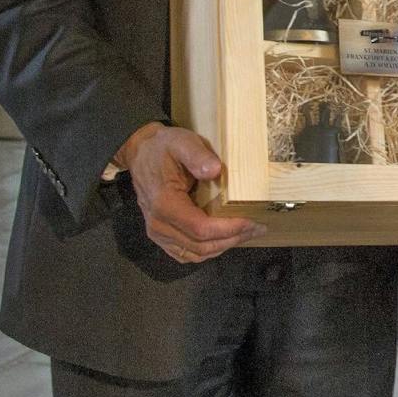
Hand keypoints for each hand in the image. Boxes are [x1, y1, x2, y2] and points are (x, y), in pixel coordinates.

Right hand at [114, 122, 263, 263]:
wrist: (140, 153)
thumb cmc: (163, 148)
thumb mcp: (182, 143)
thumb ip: (198, 156)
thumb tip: (215, 170)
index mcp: (165, 204)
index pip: (201, 228)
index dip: (229, 229)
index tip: (252, 222)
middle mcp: (159, 224)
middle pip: (200, 245)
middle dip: (232, 239)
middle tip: (257, 229)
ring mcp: (157, 232)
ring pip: (194, 253)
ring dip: (222, 247)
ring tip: (245, 234)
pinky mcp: (160, 235)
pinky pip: (184, 253)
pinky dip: (206, 251)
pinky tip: (224, 240)